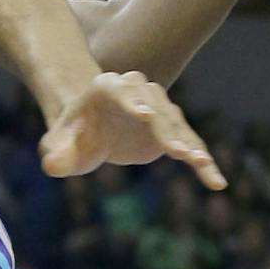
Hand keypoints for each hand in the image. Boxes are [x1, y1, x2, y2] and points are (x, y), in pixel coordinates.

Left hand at [42, 71, 225, 189]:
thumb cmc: (70, 136)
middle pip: (155, 107)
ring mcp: (158, 109)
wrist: (91, 130)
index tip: (144, 115)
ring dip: (190, 144)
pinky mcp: (171, 130)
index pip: (120, 90)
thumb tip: (53, 166)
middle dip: (166, 129)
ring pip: (178, 125)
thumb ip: (55, 154)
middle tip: (176, 150)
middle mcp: (138, 92)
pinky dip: (203, 162)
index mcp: (106, 87)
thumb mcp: (57, 146)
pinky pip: (191, 145)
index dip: (132, 102)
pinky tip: (216, 182)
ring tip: (200, 163)